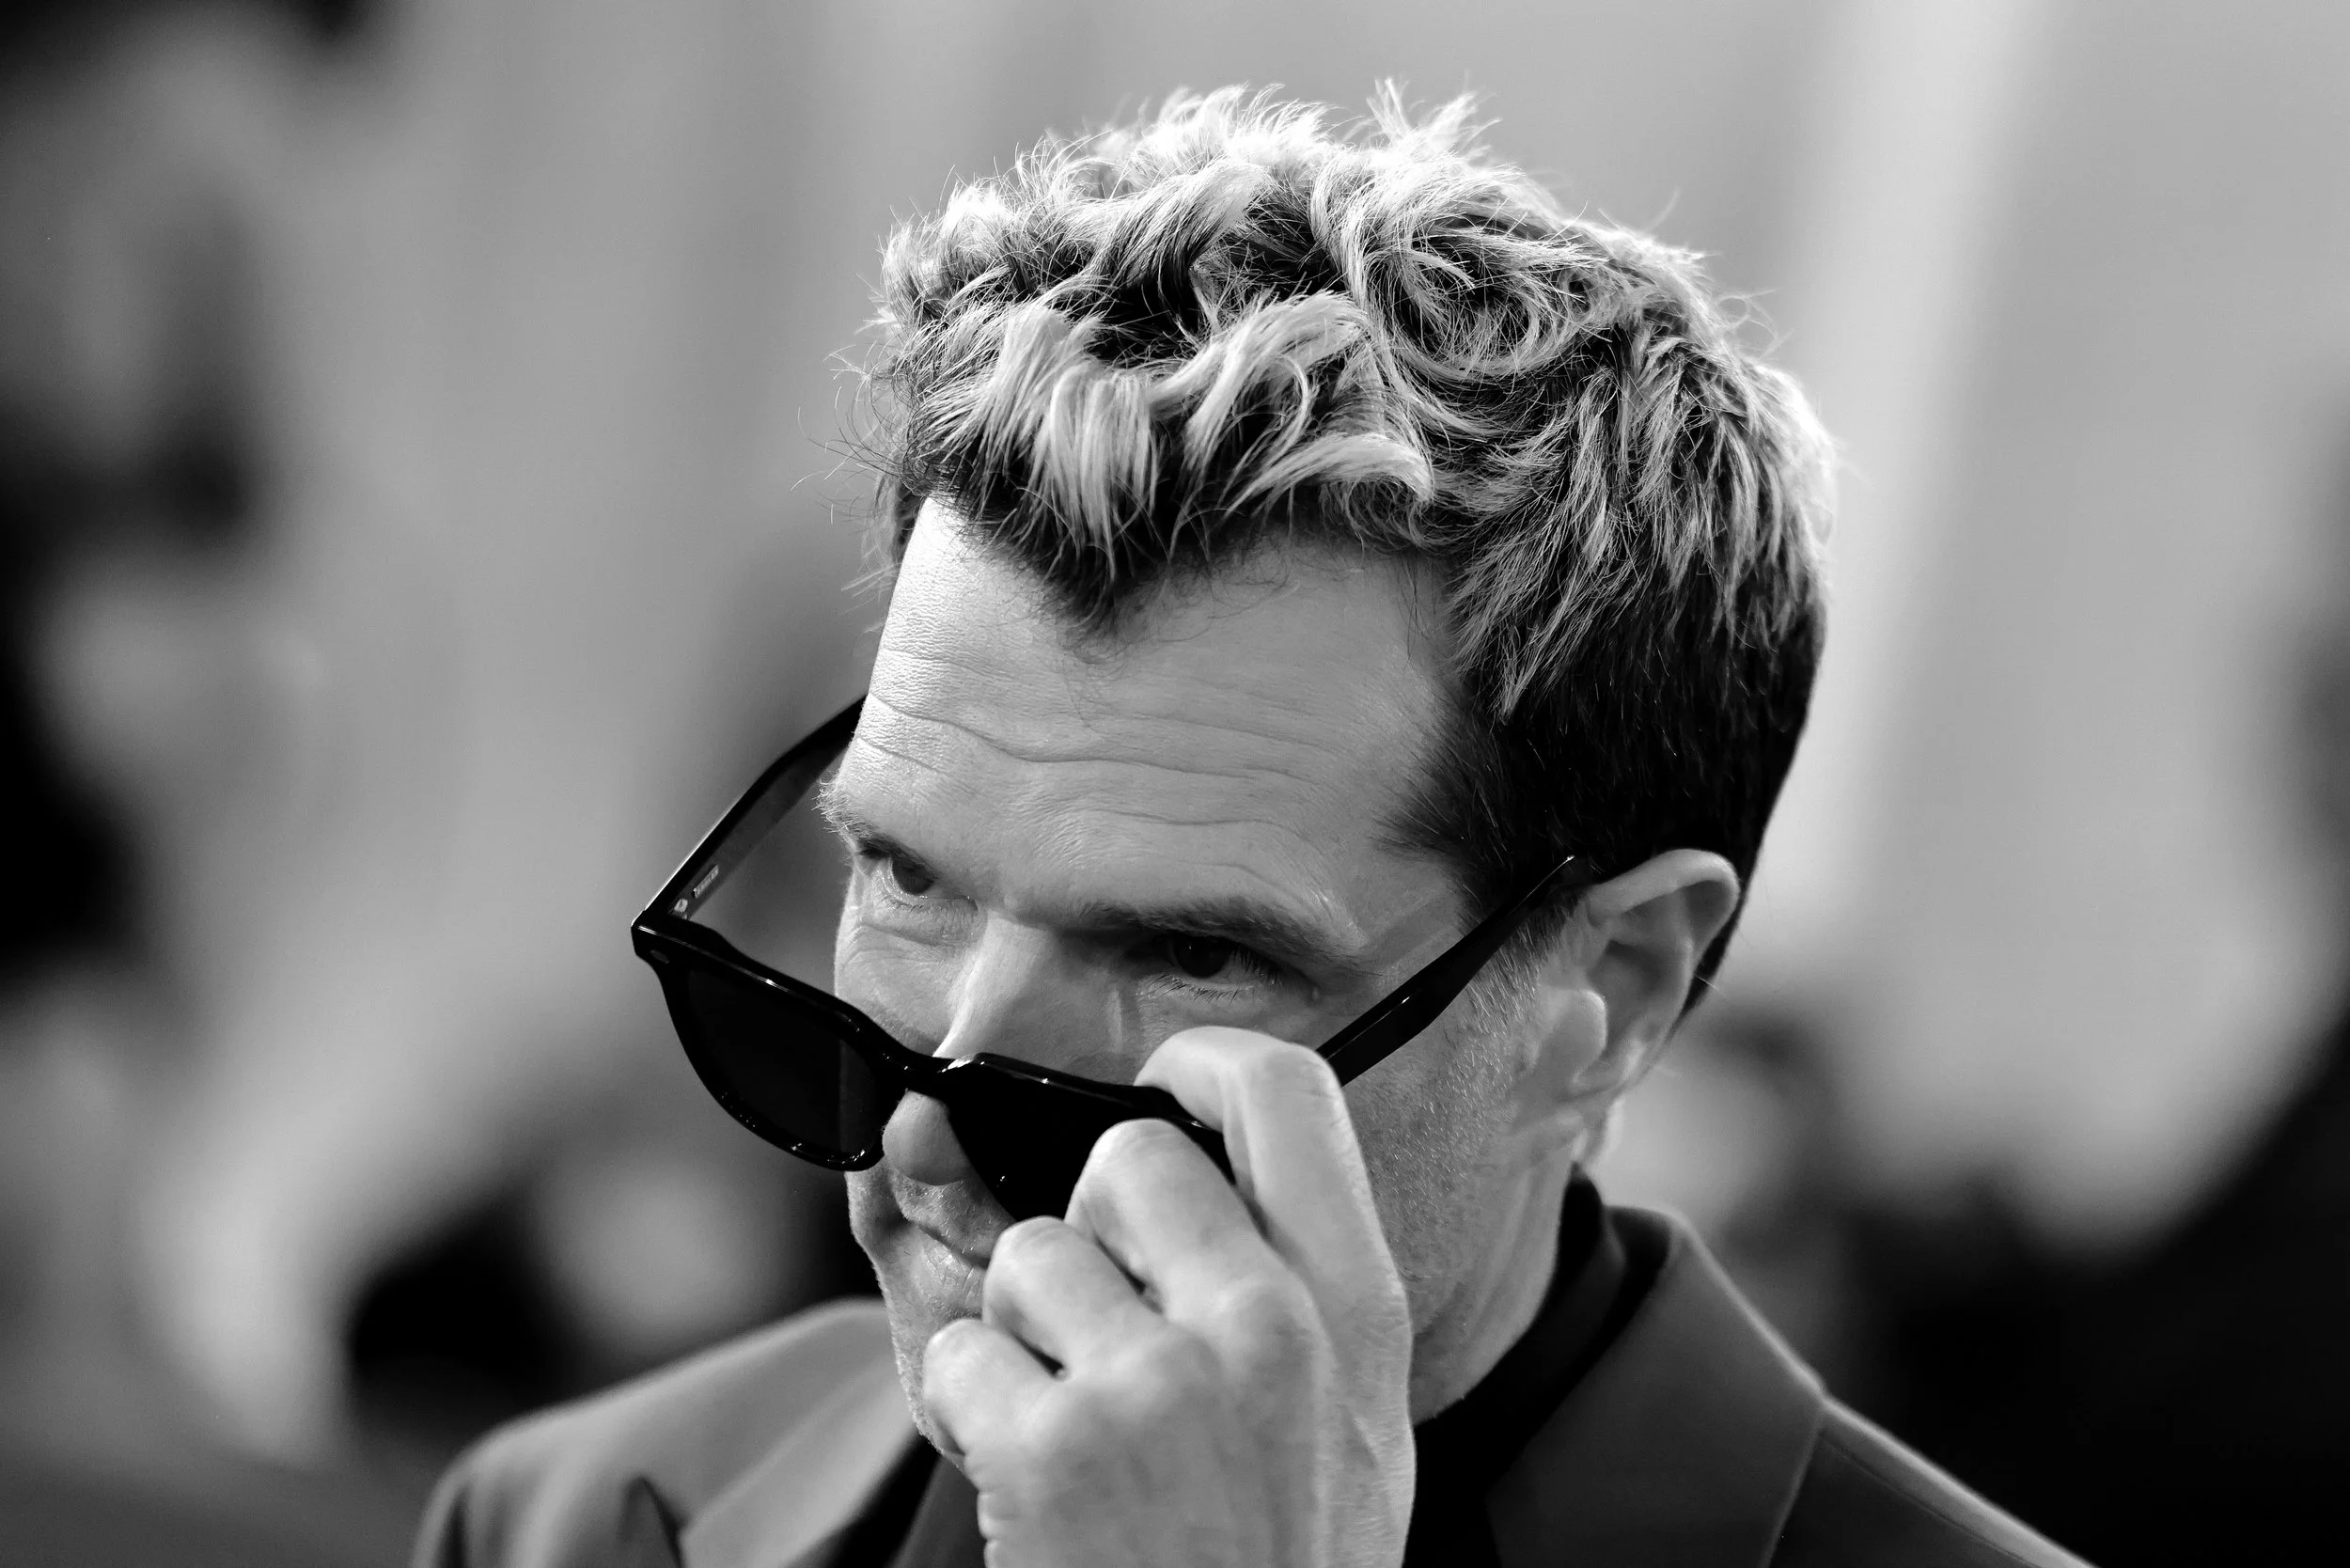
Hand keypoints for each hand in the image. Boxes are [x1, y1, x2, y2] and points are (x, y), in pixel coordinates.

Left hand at [921, 1026, 1415, 1567]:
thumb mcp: (1359, 1436)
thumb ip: (1311, 1301)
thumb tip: (1228, 1172)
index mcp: (1353, 1315)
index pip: (1289, 1093)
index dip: (1204, 1058)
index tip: (1163, 1078)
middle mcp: (1267, 1329)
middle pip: (1128, 1155)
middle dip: (1091, 1225)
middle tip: (1107, 1323)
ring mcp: (1155, 1386)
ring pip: (1028, 1258)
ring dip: (1025, 1337)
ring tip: (1076, 1432)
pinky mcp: (1051, 1449)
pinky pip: (962, 1355)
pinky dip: (972, 1414)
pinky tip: (1032, 1486)